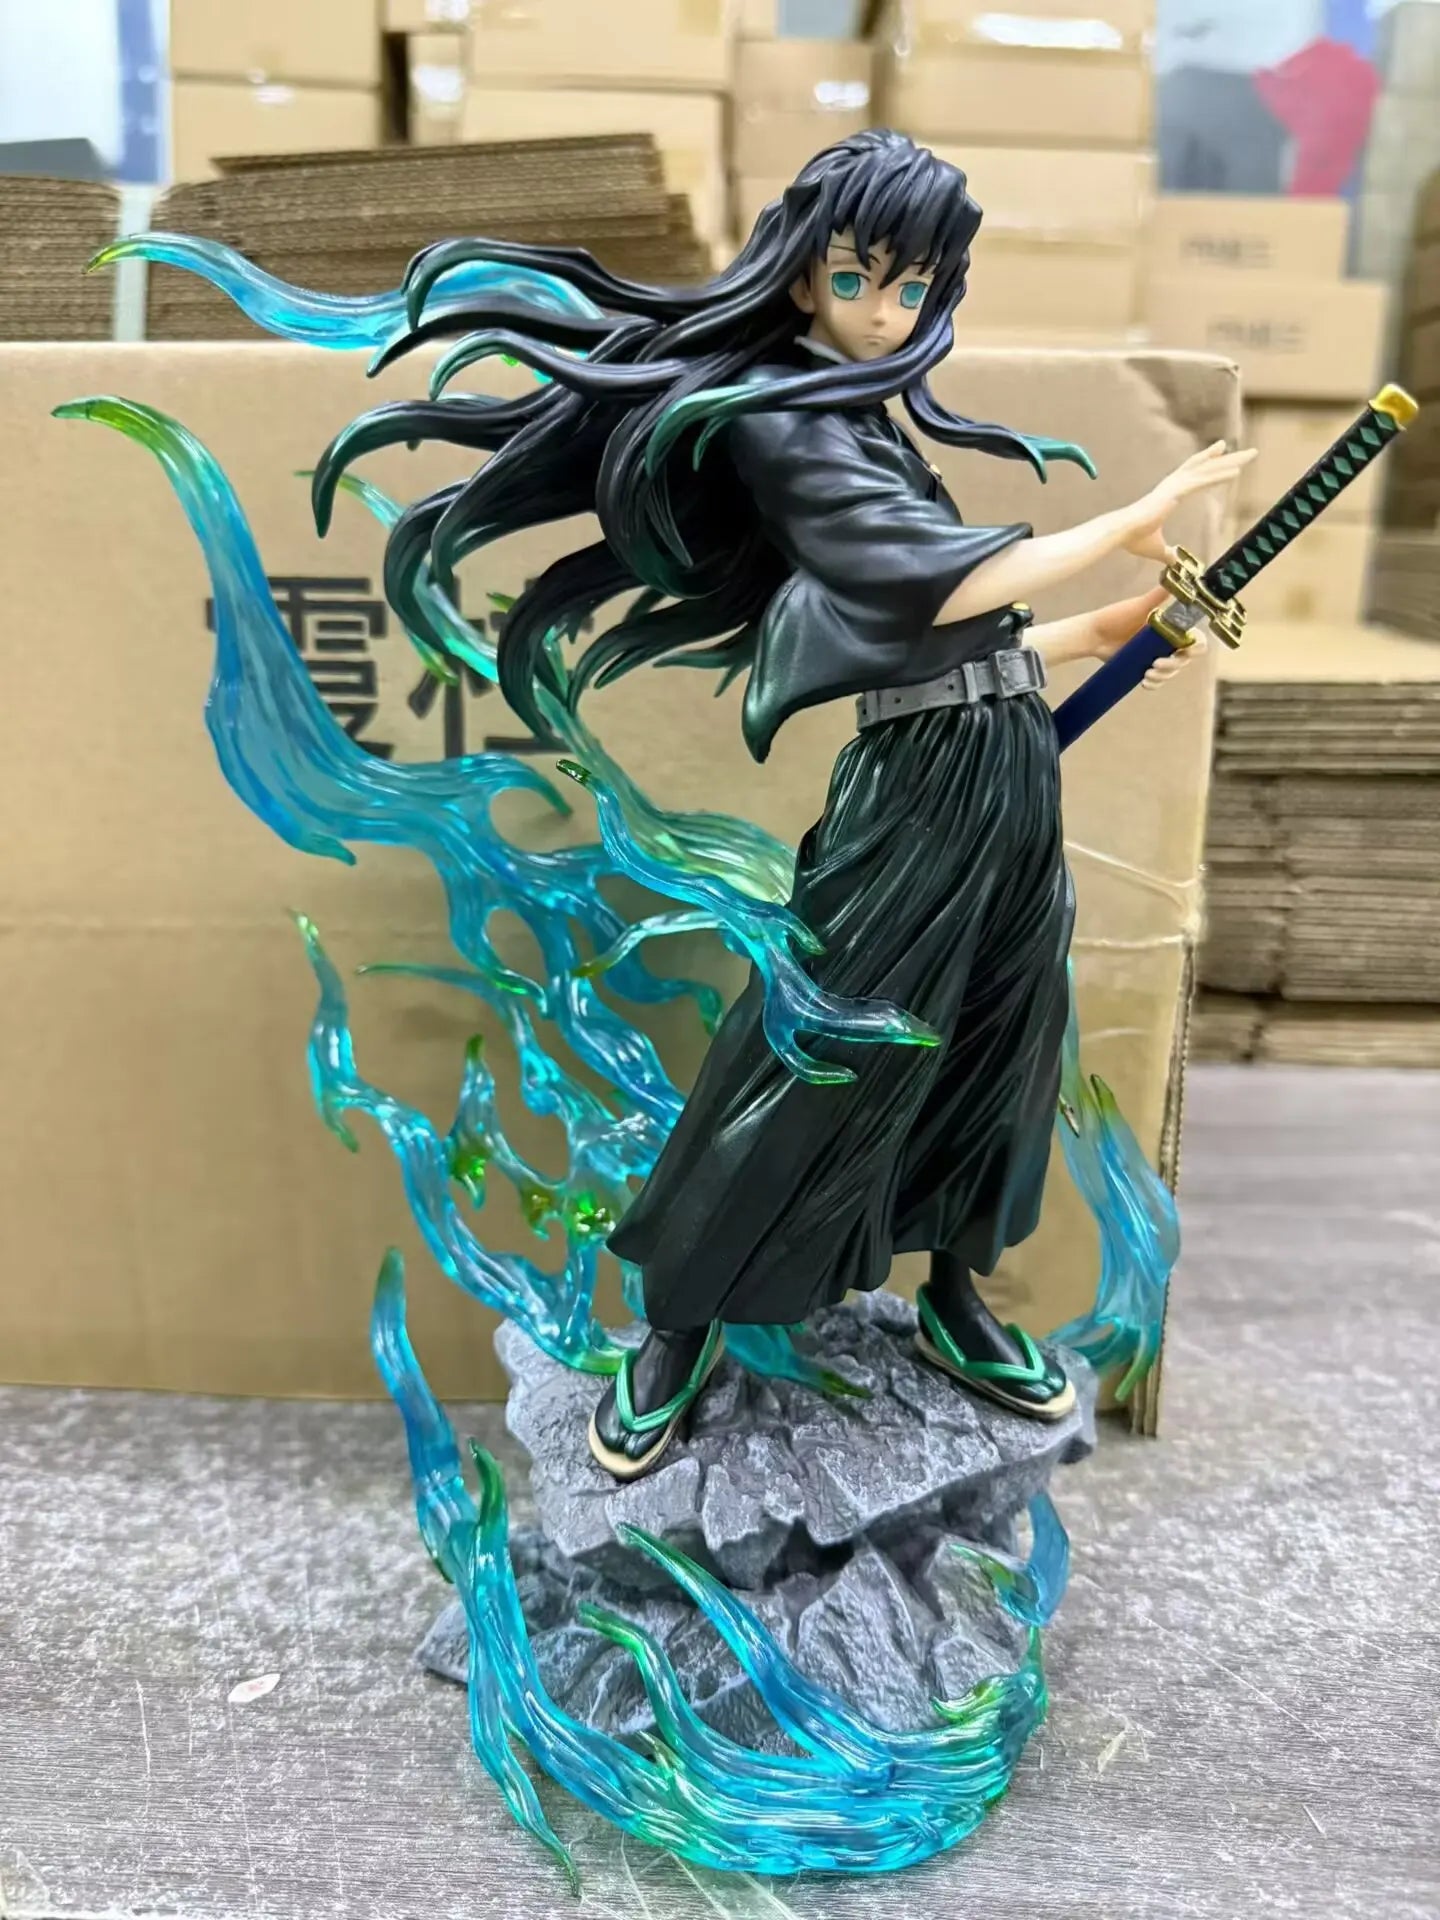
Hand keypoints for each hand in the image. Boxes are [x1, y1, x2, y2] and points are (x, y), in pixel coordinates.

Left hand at [1084, 585, 1208, 688]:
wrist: (1094, 634)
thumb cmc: (1115, 617)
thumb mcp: (1140, 606)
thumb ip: (1159, 595)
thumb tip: (1176, 573)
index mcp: (1171, 627)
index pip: (1195, 639)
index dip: (1195, 646)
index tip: (1185, 650)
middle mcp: (1166, 642)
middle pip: (1184, 659)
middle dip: (1174, 664)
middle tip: (1157, 663)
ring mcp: (1156, 655)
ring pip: (1171, 671)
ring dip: (1163, 675)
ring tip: (1147, 673)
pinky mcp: (1144, 667)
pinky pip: (1157, 680)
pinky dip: (1154, 683)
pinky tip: (1145, 681)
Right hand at [1122, 441, 1256, 563]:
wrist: (1120, 533)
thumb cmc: (1133, 538)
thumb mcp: (1156, 549)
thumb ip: (1168, 554)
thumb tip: (1174, 563)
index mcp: (1169, 492)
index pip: (1194, 473)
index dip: (1209, 462)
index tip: (1223, 452)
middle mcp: (1173, 484)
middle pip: (1206, 466)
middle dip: (1228, 458)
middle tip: (1249, 452)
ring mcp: (1175, 486)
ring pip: (1208, 469)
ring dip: (1231, 461)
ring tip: (1251, 455)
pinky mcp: (1175, 492)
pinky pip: (1202, 482)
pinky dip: (1219, 476)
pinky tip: (1236, 472)